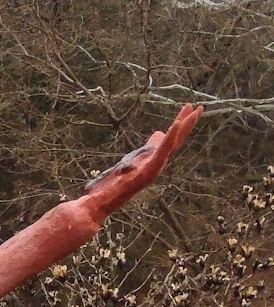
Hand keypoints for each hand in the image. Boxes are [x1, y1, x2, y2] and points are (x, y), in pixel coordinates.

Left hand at [81, 103, 201, 223]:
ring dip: (183, 128)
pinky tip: (175, 125)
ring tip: (193, 112)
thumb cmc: (117, 181)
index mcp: (155, 159)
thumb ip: (149, 146)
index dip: (181, 124)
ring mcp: (154, 167)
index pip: (172, 139)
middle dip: (188, 124)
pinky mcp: (148, 170)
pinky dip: (169, 138)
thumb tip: (159, 133)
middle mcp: (158, 163)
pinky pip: (161, 152)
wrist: (105, 200)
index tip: (190, 108)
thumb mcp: (136, 157)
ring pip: (173, 144)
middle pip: (177, 140)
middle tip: (200, 107)